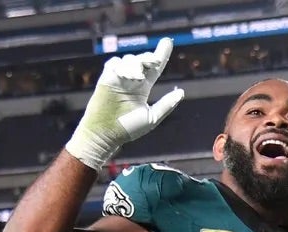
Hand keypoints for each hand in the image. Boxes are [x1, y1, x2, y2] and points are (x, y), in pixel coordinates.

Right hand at [65, 38, 185, 169]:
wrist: (106, 134)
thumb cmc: (128, 129)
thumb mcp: (152, 117)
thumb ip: (167, 104)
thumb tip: (181, 92)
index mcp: (143, 88)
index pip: (154, 68)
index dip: (161, 54)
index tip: (168, 42)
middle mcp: (132, 81)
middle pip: (143, 60)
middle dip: (150, 58)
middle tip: (155, 62)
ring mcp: (119, 78)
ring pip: (130, 59)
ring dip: (137, 65)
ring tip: (137, 79)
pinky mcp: (107, 78)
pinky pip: (115, 63)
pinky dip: (122, 66)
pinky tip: (127, 76)